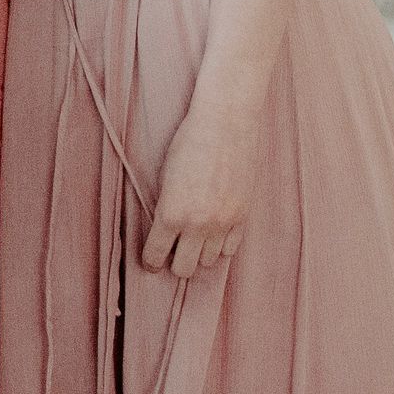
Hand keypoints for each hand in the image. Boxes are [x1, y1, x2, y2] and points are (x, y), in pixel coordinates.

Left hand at [141, 99, 257, 277]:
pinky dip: (220, 245)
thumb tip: (165, 231)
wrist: (226, 123)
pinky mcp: (243, 217)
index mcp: (171, 213)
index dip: (150, 261)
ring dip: (199, 253)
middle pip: (184, 269)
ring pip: (208, 261)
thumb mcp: (165, 176)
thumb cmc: (189, 142)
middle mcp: (197, 225)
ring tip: (194, 239)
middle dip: (175, 263)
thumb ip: (166, 207)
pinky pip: (231, 249)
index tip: (150, 262)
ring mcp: (223, 223)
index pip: (156, 254)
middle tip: (173, 251)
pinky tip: (213, 233)